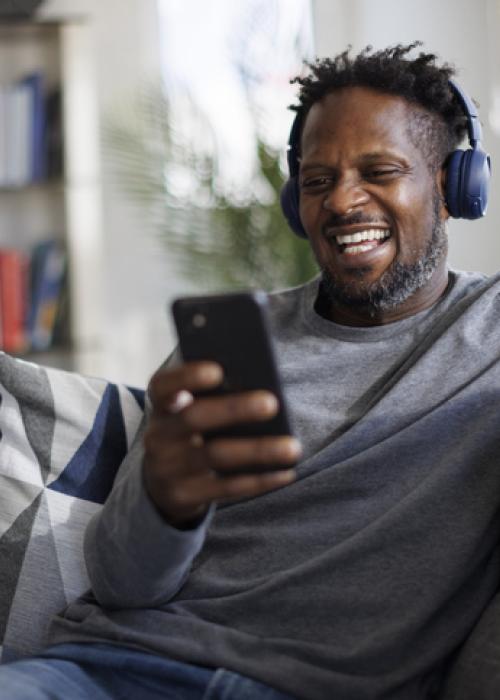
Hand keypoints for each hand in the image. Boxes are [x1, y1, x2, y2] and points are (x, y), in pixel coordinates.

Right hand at [143, 361, 300, 527]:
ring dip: (257, 450)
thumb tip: (260, 386)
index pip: (164, 385)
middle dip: (234, 409)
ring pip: (215, 456)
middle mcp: (158, 436)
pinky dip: (260, 480)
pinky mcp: (184, 497)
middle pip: (193, 418)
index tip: (218, 370)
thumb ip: (212, 395)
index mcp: (161, 405)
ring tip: (293, 447)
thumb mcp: (189, 410)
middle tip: (272, 403)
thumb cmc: (191, 430)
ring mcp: (167, 469)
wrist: (162, 483)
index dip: (187, 376)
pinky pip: (226, 488)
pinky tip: (287, 472)